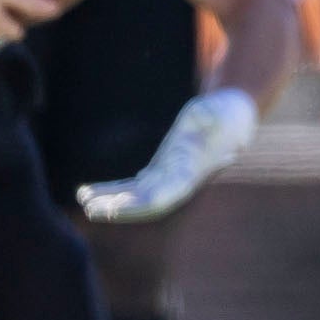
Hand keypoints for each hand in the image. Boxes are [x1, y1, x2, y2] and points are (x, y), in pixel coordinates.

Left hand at [76, 88, 258, 221]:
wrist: (234, 115)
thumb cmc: (227, 112)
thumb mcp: (220, 109)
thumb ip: (212, 115)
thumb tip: (205, 115)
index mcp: (193, 171)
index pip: (164, 195)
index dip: (139, 205)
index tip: (114, 209)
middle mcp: (181, 180)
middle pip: (147, 203)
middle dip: (121, 208)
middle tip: (92, 209)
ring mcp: (170, 177)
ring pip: (137, 197)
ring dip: (112, 201)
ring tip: (84, 200)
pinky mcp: (162, 169)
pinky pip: (135, 186)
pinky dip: (113, 191)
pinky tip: (89, 192)